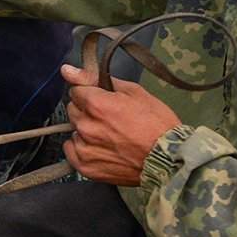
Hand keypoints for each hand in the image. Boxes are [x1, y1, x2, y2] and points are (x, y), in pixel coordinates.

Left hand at [60, 63, 183, 185]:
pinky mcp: (85, 166)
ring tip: (111, 136)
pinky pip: (71, 150)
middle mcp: (86, 125)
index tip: (104, 101)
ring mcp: (84, 147)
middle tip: (111, 119)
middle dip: (88, 111)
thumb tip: (67, 70)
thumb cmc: (157, 124)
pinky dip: (83, 148)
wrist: (169, 160)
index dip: (91, 94)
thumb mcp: (134, 92)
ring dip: (87, 130)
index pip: (76, 91)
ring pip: (74, 130)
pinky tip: (102, 148)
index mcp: (96, 104)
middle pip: (74, 110)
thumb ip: (96, 79)